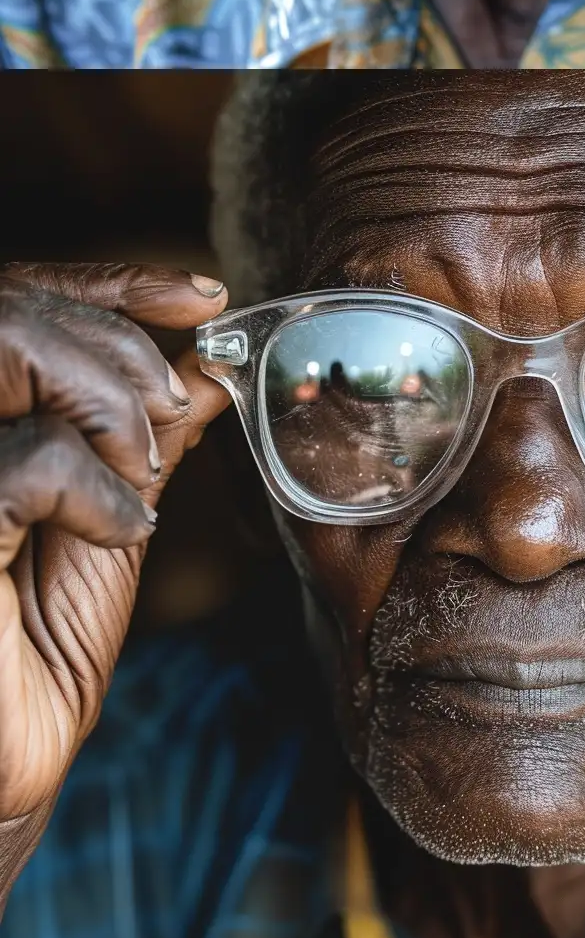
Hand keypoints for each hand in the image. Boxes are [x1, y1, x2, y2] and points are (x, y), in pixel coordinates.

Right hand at [0, 265, 228, 855]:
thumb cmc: (35, 653)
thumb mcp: (110, 518)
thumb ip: (143, 436)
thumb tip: (212, 361)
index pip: (14, 301)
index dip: (107, 284)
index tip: (205, 297)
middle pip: (11, 309)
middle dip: (119, 341)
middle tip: (171, 406)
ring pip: (12, 344)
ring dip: (108, 401)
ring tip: (136, 474)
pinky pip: (31, 458)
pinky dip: (99, 488)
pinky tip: (116, 535)